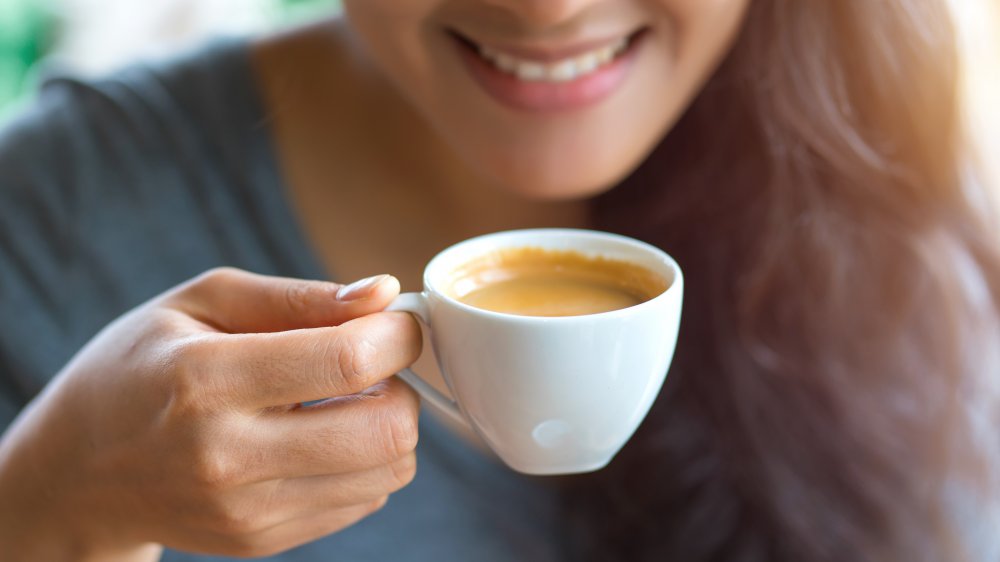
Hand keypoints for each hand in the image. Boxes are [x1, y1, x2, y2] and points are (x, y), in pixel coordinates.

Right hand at [0, 268, 421, 560]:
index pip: (348, 360)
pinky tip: (318, 438)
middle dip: (402, 386)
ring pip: (389, 472)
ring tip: (343, 401)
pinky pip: (364, 500)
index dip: (398, 336)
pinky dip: (363, 463)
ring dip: (389, 427)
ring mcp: (247, 510)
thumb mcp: (202, 302)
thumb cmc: (143, 367)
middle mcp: (228, 455)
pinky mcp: (262, 540)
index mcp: (206, 380)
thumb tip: (382, 294)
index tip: (398, 323)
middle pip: (386, 431)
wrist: (79, 468)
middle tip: (372, 366)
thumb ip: (299, 297)